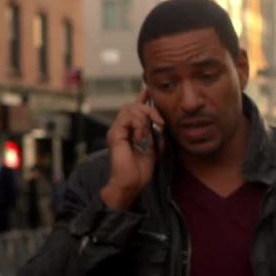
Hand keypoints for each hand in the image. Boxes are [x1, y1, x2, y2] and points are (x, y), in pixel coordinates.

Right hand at [101, 90, 164, 209]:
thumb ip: (156, 135)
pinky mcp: (115, 134)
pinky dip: (138, 126)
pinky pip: (127, 119)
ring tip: (147, 134)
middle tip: (160, 122)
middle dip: (149, 109)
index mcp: (129, 131)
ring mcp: (116, 130)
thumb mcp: (154, 149)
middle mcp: (120, 129)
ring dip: (144, 118)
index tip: (149, 91)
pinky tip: (140, 138)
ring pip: (129, 109)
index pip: (133, 110)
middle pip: (132, 105)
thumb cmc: (141, 171)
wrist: (131, 184)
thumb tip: (160, 124)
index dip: (141, 99)